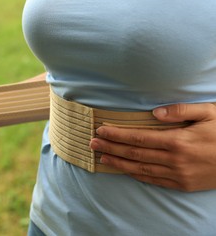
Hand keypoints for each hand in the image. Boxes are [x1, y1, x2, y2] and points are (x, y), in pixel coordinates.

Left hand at [89, 103, 215, 191]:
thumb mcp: (209, 113)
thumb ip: (180, 111)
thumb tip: (154, 113)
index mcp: (178, 140)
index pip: (138, 137)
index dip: (117, 135)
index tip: (101, 131)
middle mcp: (174, 160)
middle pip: (134, 153)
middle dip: (110, 148)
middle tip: (91, 144)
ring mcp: (178, 174)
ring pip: (140, 169)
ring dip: (118, 163)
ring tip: (101, 158)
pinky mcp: (182, 184)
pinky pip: (154, 180)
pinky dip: (136, 175)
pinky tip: (124, 170)